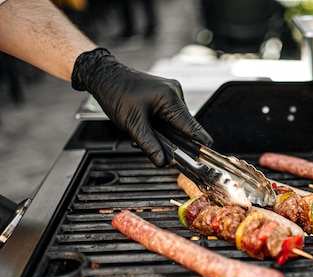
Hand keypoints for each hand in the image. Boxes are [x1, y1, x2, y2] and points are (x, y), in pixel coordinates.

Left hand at [71, 48, 212, 166]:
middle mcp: (175, 93)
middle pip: (185, 126)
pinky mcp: (165, 94)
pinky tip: (147, 127)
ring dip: (165, 133)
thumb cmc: (116, 93)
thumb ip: (150, 145)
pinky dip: (161, 125)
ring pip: (176, 122)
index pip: (192, 127)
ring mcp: (171, 92)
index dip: (199, 144)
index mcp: (170, 98)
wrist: (104, 76)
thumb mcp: (133, 125)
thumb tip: (162, 162)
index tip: (205, 156)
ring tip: (145, 134)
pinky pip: (169, 115)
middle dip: (174, 140)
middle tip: (161, 151)